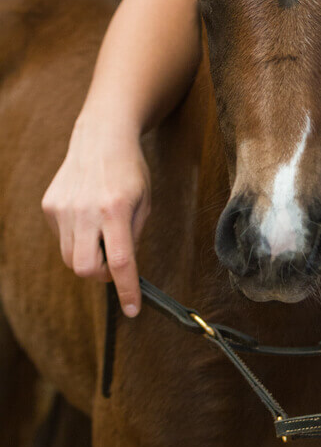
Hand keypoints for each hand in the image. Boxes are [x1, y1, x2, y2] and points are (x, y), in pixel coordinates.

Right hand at [42, 114, 150, 316]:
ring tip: (101, 234)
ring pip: (70, 258)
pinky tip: (87, 217)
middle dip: (101, 275)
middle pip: (86, 269)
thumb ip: (133, 237)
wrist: (102, 136)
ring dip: (88, 257)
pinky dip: (77, 239)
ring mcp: (63, 209)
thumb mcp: (144, 202)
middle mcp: (86, 210)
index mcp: (116, 209)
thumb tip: (122, 270)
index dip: (126, 291)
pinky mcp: (50, 206)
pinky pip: (62, 239)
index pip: (121, 262)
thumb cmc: (129, 170)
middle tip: (115, 261)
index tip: (133, 310)